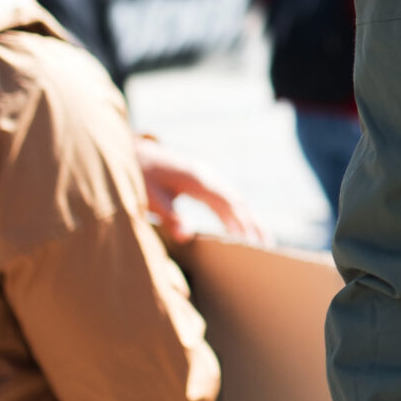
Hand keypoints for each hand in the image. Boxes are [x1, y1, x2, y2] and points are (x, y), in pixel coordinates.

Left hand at [137, 137, 269, 244]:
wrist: (134, 152)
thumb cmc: (139, 174)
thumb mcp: (149, 197)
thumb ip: (169, 216)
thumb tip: (187, 236)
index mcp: (197, 179)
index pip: (227, 203)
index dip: (241, 223)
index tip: (252, 243)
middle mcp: (207, 175)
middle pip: (238, 201)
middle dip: (253, 223)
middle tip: (267, 247)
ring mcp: (207, 176)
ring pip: (234, 199)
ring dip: (248, 219)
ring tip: (261, 241)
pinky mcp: (202, 180)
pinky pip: (225, 198)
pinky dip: (236, 214)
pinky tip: (238, 228)